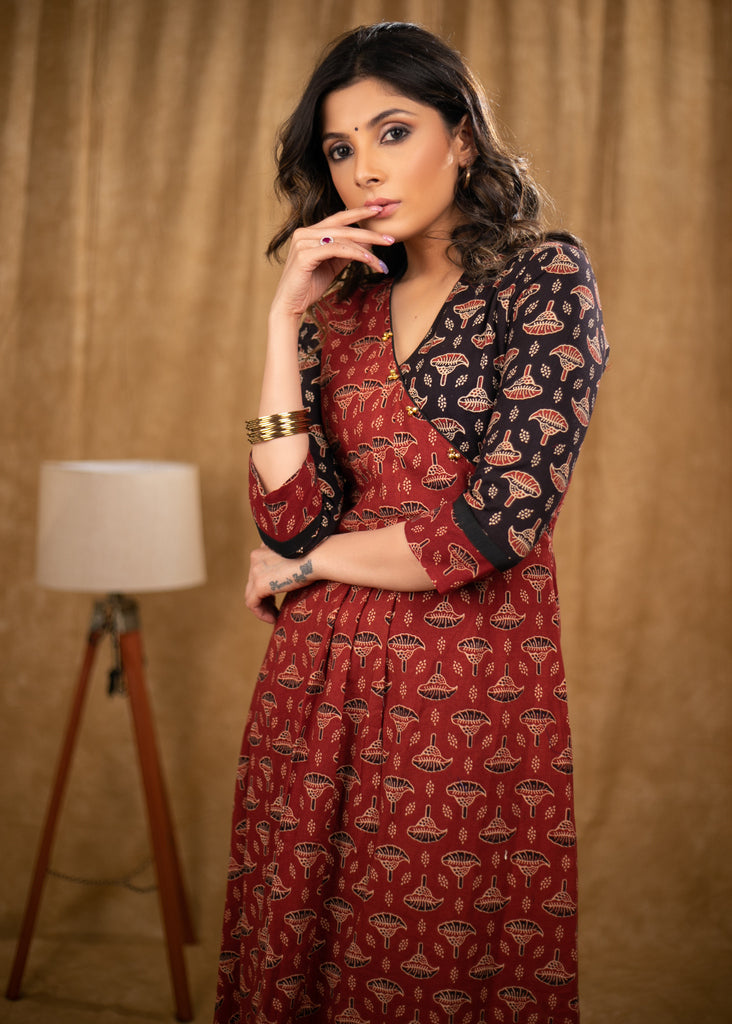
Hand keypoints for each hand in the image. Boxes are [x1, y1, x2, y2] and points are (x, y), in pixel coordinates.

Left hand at [245, 544, 319, 623]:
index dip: (266, 583)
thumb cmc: (316, 556)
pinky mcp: (260, 584)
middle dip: (264, 597)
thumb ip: (287, 562)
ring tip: (275, 615)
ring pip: (251, 594)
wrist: (318, 556)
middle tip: (276, 608)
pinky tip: (274, 619)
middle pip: (253, 582)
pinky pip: (252, 604)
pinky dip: (261, 613)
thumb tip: (291, 576)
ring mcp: (256, 570)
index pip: (259, 569)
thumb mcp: (297, 556)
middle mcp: (256, 556)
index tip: (276, 595)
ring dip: (263, 607)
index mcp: (265, 546)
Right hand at [270, 206, 393, 319]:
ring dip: (366, 249)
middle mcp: (304, 233)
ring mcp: (303, 242)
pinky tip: (368, 259)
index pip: (338, 218)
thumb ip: (346, 252)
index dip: (359, 213)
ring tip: (381, 261)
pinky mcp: (304, 255)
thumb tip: (367, 242)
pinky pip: (336, 250)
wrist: (289, 305)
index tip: (378, 210)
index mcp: (310, 232)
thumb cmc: (309, 286)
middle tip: (390, 238)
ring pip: (342, 239)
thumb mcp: (332, 266)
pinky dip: (354, 253)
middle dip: (369, 232)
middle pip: (343, 227)